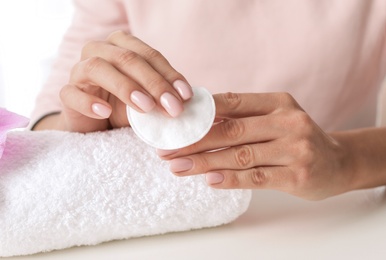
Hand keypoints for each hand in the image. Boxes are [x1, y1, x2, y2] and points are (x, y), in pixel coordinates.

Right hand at [58, 31, 192, 131]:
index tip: (186, 96)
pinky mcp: (67, 93)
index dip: (169, 74)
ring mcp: (79, 71)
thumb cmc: (124, 107)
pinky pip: (72, 93)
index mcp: (122, 47)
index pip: (149, 55)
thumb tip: (186, 101)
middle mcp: (100, 51)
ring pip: (97, 67)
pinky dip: (89, 102)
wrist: (95, 125)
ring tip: (144, 107)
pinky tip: (105, 113)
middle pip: (126, 58)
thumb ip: (162, 97)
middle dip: (153, 83)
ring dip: (124, 86)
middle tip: (171, 107)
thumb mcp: (147, 100)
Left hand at [158, 92, 349, 199]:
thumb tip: (198, 119)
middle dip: (194, 141)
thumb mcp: (275, 118)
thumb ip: (242, 117)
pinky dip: (230, 179)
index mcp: (277, 102)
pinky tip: (209, 180)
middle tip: (166, 150)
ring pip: (240, 155)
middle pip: (231, 131)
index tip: (173, 123)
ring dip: (205, 162)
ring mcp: (295, 148)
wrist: (338, 162)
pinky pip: (256, 177)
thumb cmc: (296, 139)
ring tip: (178, 167)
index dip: (199, 113)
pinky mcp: (298, 175)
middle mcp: (288, 121)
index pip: (231, 102)